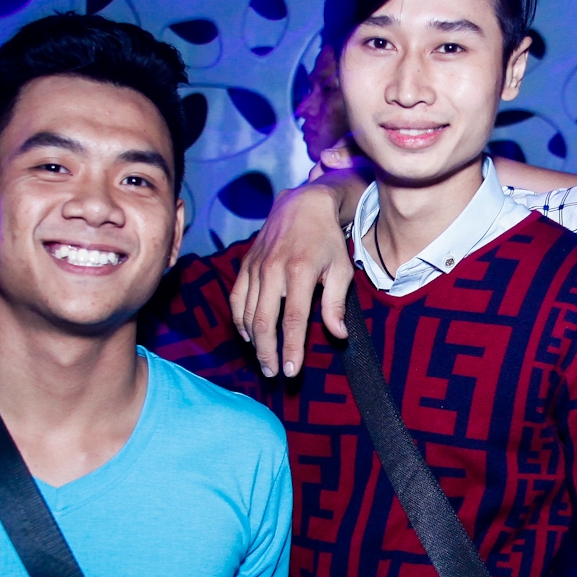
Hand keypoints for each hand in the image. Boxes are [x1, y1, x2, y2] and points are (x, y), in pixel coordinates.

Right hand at [226, 182, 355, 377]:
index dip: (291, 348)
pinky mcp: (245, 265)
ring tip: (264, 360)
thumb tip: (338, 334)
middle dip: (267, 352)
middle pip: (264, 321)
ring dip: (254, 342)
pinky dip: (240, 320)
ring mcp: (255, 267)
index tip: (292, 371)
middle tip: (273, 372)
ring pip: (247, 313)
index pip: (293, 320)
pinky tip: (249, 336)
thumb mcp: (340, 269)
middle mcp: (273, 270)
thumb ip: (336, 304)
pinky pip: (236, 298)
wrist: (303, 204)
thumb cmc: (327, 240)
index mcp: (299, 271)